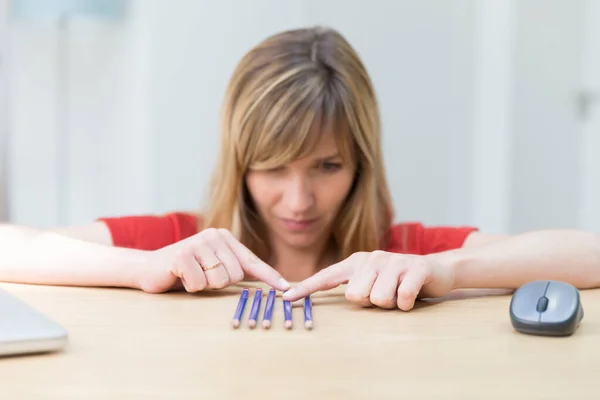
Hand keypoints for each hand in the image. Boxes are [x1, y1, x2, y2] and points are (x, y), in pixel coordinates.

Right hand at [135, 228, 290, 293]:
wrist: (149, 268)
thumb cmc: (187, 270)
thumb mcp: (216, 267)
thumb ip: (239, 269)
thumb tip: (271, 280)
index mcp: (224, 237)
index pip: (251, 260)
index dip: (269, 276)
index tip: (285, 288)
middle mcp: (213, 236)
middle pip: (235, 275)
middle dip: (219, 283)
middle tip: (202, 276)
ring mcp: (197, 243)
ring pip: (219, 280)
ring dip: (204, 286)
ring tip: (192, 276)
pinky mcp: (181, 255)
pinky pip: (199, 284)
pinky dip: (190, 286)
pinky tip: (181, 277)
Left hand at [282, 251, 454, 309]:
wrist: (436, 271)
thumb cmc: (397, 282)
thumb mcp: (371, 283)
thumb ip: (352, 288)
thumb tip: (328, 300)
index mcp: (357, 262)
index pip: (327, 276)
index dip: (307, 288)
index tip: (286, 298)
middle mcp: (373, 258)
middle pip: (356, 295)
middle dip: (371, 303)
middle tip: (384, 295)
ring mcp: (395, 261)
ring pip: (379, 298)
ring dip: (390, 304)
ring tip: (398, 294)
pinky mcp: (416, 268)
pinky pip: (402, 296)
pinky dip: (406, 304)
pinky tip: (410, 297)